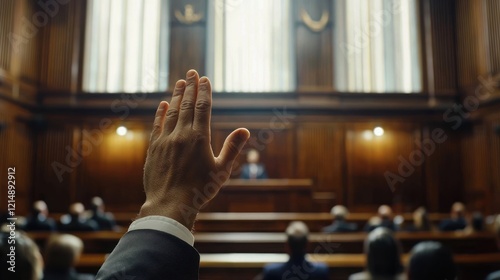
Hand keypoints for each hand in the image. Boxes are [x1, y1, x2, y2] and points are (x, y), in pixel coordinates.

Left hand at [139, 70, 249, 229]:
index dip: (204, 92)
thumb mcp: (221, 171)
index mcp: (199, 138)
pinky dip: (161, 113)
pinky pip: (158, 125)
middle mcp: (181, 135)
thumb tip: (245, 130)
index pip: (202, 108)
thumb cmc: (199, 190)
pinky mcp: (154, 149)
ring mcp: (166, 140)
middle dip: (191, 87)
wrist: (169, 205)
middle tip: (192, 72)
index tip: (204, 79)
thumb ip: (232, 148)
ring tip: (180, 82)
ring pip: (172, 112)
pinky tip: (163, 104)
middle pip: (186, 105)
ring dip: (177, 96)